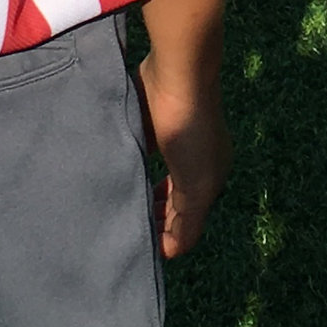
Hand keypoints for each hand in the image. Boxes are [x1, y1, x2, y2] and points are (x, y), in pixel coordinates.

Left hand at [135, 55, 232, 259]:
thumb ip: (188, 222)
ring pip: (155, 179)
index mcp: (210, 179)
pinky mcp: (151, 123)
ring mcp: (173, 141)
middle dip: (154, 217)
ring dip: (141, 194)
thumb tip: (172, 252)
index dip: (168, 237)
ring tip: (119, 206)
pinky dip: (131, 170)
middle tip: (125, 230)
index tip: (141, 247)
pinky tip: (117, 175)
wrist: (178, 74)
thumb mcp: (196, 186)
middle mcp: (195, 163)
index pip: (189, 222)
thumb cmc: (190, 131)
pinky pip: (140, 156)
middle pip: (172, 202)